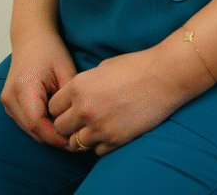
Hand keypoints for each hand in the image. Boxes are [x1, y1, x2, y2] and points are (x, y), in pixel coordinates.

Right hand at [0, 31, 77, 148]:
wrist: (31, 36)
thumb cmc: (49, 49)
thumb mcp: (65, 71)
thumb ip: (69, 98)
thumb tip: (76, 121)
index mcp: (23, 88)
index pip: (37, 124)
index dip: (55, 136)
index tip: (73, 141)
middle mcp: (11, 97)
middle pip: (32, 130)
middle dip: (53, 137)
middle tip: (75, 140)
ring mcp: (7, 101)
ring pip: (28, 129)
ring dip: (46, 133)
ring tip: (68, 131)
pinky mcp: (9, 102)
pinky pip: (25, 121)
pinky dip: (40, 125)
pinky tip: (56, 121)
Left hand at [48, 46, 199, 156]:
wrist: (163, 76)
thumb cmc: (135, 66)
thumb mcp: (103, 67)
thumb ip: (85, 84)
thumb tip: (77, 96)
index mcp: (79, 86)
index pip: (53, 107)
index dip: (60, 107)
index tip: (69, 107)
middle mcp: (84, 108)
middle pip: (60, 128)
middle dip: (68, 124)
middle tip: (80, 119)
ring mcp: (99, 127)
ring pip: (75, 144)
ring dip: (82, 136)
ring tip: (95, 126)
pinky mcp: (114, 140)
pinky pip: (96, 150)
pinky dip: (100, 143)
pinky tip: (110, 130)